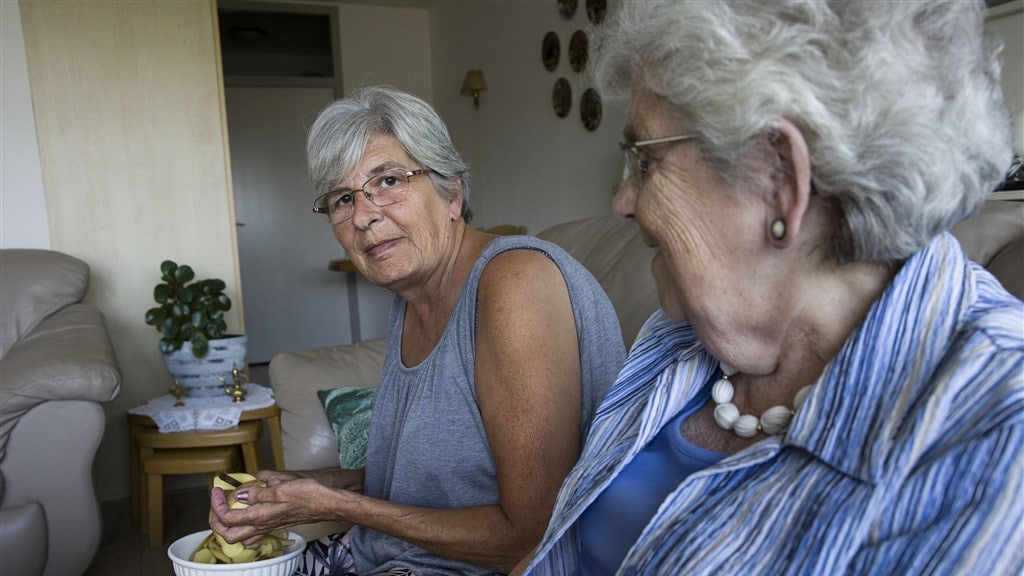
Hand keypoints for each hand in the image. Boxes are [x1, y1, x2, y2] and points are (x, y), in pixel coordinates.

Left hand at [209, 476, 337, 544]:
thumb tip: (239, 495)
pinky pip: (253, 533)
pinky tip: (248, 513)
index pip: (227, 517)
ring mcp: (269, 527)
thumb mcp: (281, 488)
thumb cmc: (308, 494)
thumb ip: (257, 493)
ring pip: (240, 536)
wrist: (328, 503)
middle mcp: (262, 525)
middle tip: (217, 502)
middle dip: (216, 520)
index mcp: (261, 516)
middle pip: (229, 534)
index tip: (218, 489)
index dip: (217, 504)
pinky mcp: (276, 524)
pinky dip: (243, 525)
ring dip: (229, 526)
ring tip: (227, 509)